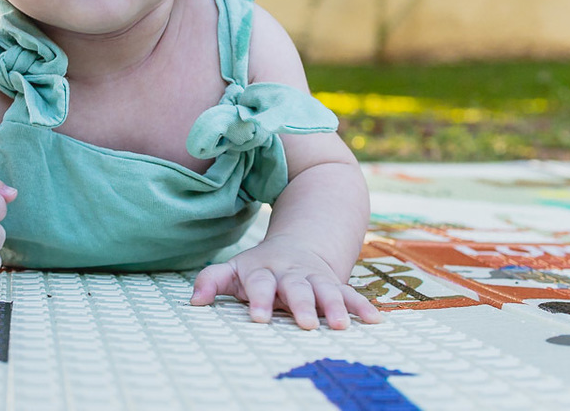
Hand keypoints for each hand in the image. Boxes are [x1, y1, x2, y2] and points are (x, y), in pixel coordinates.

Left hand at [189, 235, 381, 329]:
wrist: (299, 243)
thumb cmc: (260, 268)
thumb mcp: (235, 269)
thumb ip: (213, 280)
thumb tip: (193, 301)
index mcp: (264, 271)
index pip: (259, 284)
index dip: (258, 300)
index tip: (257, 318)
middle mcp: (291, 274)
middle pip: (296, 288)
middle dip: (301, 304)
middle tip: (304, 324)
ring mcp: (315, 278)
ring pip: (326, 290)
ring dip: (334, 306)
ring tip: (341, 325)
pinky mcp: (335, 284)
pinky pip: (350, 293)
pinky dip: (362, 305)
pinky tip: (375, 320)